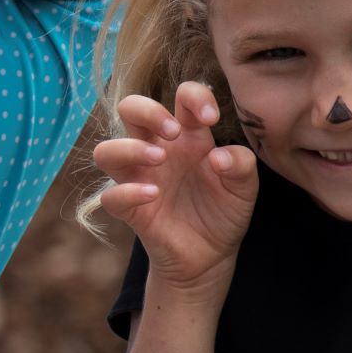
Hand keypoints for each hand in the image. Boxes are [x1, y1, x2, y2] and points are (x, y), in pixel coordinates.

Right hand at [93, 82, 257, 294]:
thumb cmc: (225, 212)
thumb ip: (241, 165)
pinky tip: (153, 195)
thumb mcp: (245, 188)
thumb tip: (218, 156)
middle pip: (130, 109)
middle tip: (173, 132)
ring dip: (129, 148)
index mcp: (188, 137)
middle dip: (148, 110)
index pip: (180, 97)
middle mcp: (159, 151)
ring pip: (106, 150)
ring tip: (159, 159)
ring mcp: (140, 179)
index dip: (193, 96)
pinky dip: (128, 191)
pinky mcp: (130, 209)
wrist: (213, 256)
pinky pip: (111, 196)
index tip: (211, 118)